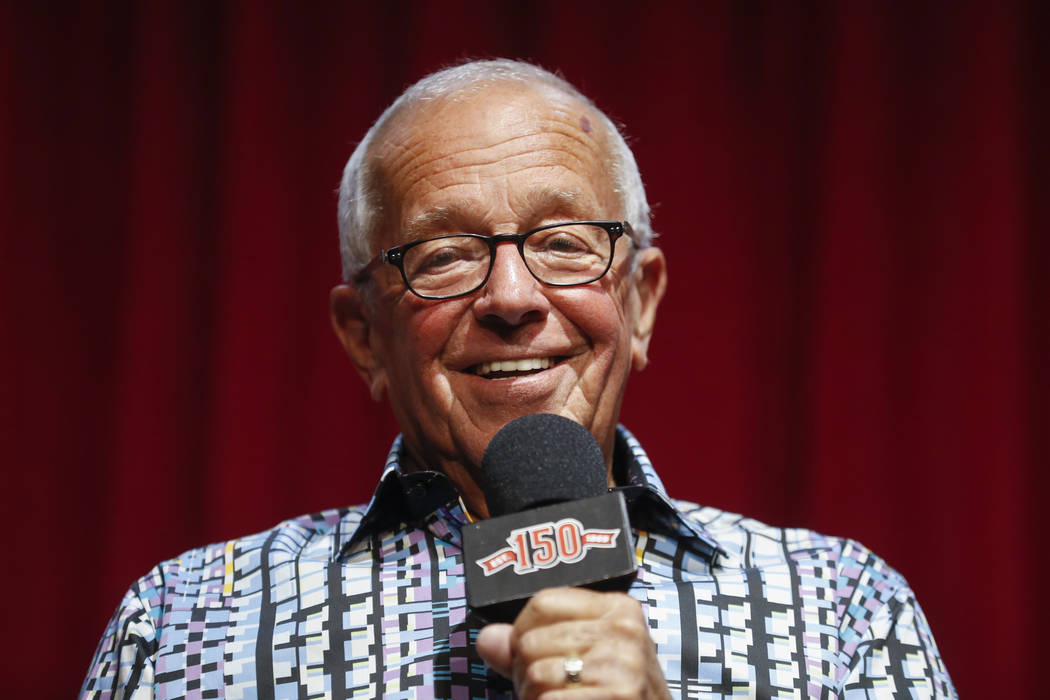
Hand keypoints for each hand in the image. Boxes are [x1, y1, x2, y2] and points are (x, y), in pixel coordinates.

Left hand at [476, 587, 670, 699]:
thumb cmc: (617, 690)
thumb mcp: (589, 654)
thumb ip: (533, 642)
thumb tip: (487, 638)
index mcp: (618, 608)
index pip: (543, 601)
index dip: (522, 629)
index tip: (528, 650)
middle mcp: (624, 632)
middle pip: (532, 640)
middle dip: (525, 671)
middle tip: (545, 687)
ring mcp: (621, 667)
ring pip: (535, 675)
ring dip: (534, 696)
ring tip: (556, 698)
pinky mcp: (616, 697)